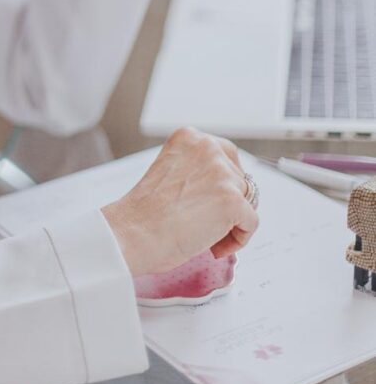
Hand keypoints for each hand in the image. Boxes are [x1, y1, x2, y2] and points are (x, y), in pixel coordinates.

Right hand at [101, 127, 258, 276]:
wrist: (132, 233)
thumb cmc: (144, 213)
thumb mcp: (171, 172)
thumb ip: (196, 170)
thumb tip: (222, 188)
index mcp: (189, 137)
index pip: (225, 155)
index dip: (222, 183)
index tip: (211, 199)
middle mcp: (207, 148)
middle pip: (239, 178)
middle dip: (228, 202)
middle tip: (207, 221)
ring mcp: (222, 173)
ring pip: (247, 201)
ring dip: (231, 222)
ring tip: (206, 235)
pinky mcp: (232, 200)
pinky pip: (251, 223)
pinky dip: (238, 239)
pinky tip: (214, 245)